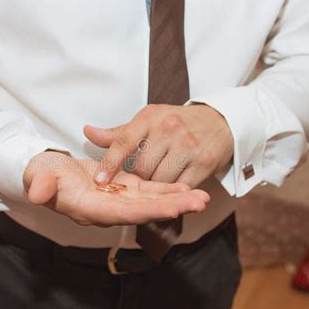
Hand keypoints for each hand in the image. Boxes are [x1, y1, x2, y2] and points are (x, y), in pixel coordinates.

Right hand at [23, 151, 208, 226]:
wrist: (48, 171)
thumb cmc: (42, 173)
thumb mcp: (39, 175)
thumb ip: (40, 185)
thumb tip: (36, 194)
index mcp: (89, 208)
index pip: (122, 213)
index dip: (147, 212)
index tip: (172, 209)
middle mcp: (108, 209)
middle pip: (144, 211)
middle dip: (172, 207)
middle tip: (200, 203)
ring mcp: (117, 199)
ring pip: (151, 202)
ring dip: (176, 200)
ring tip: (202, 197)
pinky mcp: (123, 188)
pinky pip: (148, 191)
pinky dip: (166, 190)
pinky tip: (185, 188)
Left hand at [84, 104, 232, 187]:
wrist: (220, 121)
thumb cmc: (177, 122)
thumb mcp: (148, 120)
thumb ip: (119, 133)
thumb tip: (88, 131)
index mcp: (150, 117)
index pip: (124, 141)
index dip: (110, 163)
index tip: (98, 179)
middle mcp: (168, 129)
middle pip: (141, 168)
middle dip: (138, 179)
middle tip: (141, 178)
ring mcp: (187, 146)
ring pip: (159, 180)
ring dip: (155, 186)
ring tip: (158, 180)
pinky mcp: (204, 163)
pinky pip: (180, 186)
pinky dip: (173, 191)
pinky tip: (172, 187)